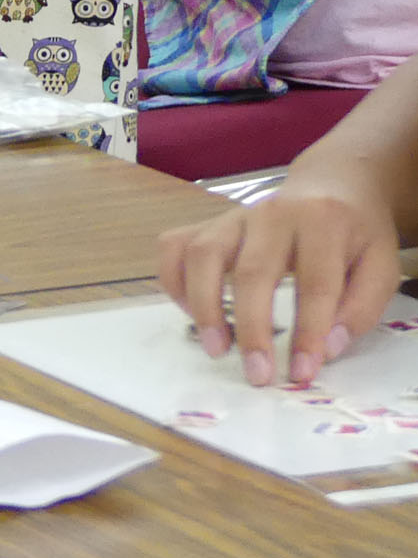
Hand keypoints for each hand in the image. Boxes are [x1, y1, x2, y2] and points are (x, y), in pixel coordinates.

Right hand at [158, 169, 404, 386]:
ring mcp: (233, 216)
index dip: (308, 332)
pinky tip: (191, 310)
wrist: (330, 185)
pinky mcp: (209, 222)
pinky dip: (174, 280)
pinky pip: (174, 246)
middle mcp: (272, 214)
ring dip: (203, 306)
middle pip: (252, 272)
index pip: (315, 283)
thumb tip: (326, 348)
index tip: (302, 372)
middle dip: (252, 329)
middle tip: (256, 373)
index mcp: (322, 222)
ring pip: (202, 254)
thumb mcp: (382, 266)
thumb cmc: (355, 233)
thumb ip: (361, 308)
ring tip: (216, 348)